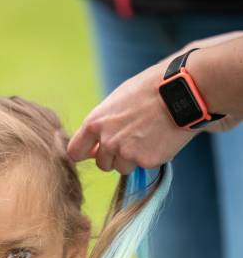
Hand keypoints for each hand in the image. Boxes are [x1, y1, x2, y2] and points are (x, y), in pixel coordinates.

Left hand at [67, 62, 196, 173]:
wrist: (181, 91)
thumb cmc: (149, 90)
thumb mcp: (117, 101)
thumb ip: (102, 125)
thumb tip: (92, 149)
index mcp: (95, 123)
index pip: (74, 152)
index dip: (84, 153)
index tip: (93, 152)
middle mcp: (107, 141)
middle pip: (102, 164)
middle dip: (114, 157)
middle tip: (133, 138)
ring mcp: (126, 153)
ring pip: (122, 168)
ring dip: (133, 158)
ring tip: (148, 136)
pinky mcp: (146, 161)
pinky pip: (144, 166)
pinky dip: (151, 157)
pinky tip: (161, 138)